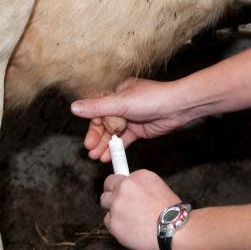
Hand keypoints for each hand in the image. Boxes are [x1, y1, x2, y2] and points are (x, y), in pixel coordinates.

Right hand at [73, 77, 192, 161]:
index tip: (87, 139)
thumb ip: (97, 107)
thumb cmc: (151, 98)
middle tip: (90, 150)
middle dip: (96, 137)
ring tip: (96, 157)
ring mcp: (130, 117)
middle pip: (103, 123)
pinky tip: (107, 156)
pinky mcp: (138, 129)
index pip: (97, 110)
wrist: (177, 107)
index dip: (91, 126)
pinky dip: (116, 148)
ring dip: (104, 145)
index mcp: (116, 92)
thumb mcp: (120, 103)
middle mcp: (121, 104)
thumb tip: (73, 107)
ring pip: (112, 133)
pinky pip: (123, 140)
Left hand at [99, 170, 181, 249]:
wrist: (175, 229)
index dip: (119, 185)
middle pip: (107, 186)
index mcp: (138, 176)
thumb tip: (127, 189)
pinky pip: (108, 221)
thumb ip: (139, 186)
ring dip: (113, 209)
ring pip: (105, 204)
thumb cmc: (171, 212)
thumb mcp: (158, 188)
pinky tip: (130, 228)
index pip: (119, 176)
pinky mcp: (113, 222)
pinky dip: (116, 224)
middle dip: (112, 194)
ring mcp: (117, 204)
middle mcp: (125, 187)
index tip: (119, 190)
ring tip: (129, 218)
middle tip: (121, 204)